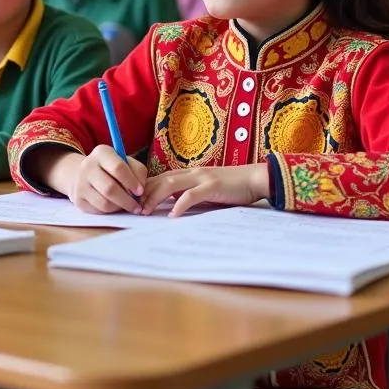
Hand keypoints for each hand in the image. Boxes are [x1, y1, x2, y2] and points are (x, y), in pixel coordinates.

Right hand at [47, 145, 146, 214]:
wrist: (85, 174)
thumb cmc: (113, 168)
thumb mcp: (127, 163)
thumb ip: (138, 172)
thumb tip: (140, 191)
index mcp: (101, 152)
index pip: (117, 167)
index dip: (131, 182)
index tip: (140, 191)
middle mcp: (88, 166)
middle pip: (110, 188)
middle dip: (127, 200)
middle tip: (137, 206)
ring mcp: (80, 183)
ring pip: (104, 203)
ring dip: (120, 207)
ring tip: (127, 206)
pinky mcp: (78, 199)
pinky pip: (98, 210)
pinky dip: (110, 211)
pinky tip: (115, 206)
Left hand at [141, 163, 269, 216]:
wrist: (255, 179)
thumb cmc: (231, 188)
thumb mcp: (205, 191)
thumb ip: (189, 194)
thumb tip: (172, 205)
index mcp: (189, 175)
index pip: (160, 179)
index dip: (146, 190)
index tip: (134, 203)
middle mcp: (191, 173)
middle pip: (160, 180)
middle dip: (144, 194)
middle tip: (133, 209)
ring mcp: (201, 178)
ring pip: (171, 184)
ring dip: (155, 198)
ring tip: (145, 211)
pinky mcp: (213, 186)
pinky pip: (192, 195)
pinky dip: (180, 204)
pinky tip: (173, 215)